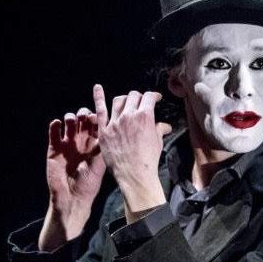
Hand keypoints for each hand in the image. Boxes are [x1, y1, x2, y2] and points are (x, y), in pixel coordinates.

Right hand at [40, 105, 105, 250]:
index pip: (96, 124)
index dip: (96, 117)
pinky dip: (55, 125)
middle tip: (84, 116)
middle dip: (83, 114)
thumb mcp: (100, 164)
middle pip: (82, 120)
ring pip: (68, 123)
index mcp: (94, 144)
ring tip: (71, 120)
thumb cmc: (89, 184)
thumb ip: (104, 148)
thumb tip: (116, 131)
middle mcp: (82, 141)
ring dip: (70, 117)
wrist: (72, 198)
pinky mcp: (54, 148)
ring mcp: (67, 144)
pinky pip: (54, 132)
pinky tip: (58, 124)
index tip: (97, 116)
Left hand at [93, 85, 172, 213]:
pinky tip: (97, 88)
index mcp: (145, 116)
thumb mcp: (157, 142)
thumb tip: (165, 126)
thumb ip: (159, 129)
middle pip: (133, 96)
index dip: (153, 96)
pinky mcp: (104, 130)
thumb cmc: (148, 159)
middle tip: (141, 102)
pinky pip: (100, 110)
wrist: (134, 174)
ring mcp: (115, 122)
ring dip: (124, 99)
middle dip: (139, 97)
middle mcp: (129, 115)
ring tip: (126, 101)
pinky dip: (98, 97)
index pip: (149, 97)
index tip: (155, 98)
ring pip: (118, 100)